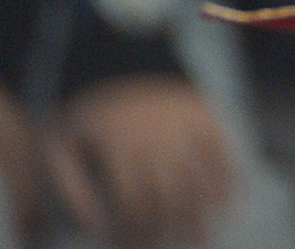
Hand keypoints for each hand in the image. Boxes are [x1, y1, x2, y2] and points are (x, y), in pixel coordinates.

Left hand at [46, 75, 239, 248]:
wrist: (121, 65)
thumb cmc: (89, 118)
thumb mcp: (61, 146)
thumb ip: (70, 188)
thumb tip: (92, 227)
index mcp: (120, 142)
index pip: (134, 201)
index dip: (134, 232)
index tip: (132, 248)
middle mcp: (157, 133)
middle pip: (170, 195)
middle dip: (170, 231)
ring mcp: (186, 123)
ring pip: (200, 177)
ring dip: (205, 215)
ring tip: (204, 243)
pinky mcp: (207, 116)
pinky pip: (226, 153)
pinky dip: (232, 181)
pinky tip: (233, 208)